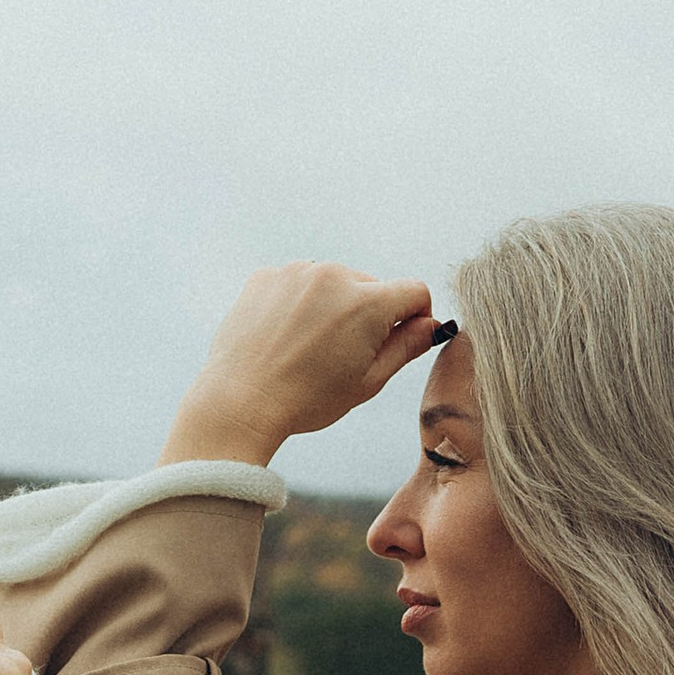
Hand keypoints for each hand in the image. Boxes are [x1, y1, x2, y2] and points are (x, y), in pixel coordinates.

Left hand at [161, 264, 442, 465]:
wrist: (241, 401)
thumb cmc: (306, 399)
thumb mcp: (369, 381)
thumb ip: (407, 347)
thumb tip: (432, 325)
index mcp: (366, 303)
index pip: (415, 291)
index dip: (415, 317)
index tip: (398, 338)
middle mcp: (333, 275)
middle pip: (372, 287)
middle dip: (368, 314)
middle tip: (342, 354)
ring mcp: (296, 272)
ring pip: (334, 283)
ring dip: (332, 306)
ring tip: (310, 348)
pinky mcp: (267, 276)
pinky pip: (298, 283)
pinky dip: (300, 304)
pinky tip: (286, 337)